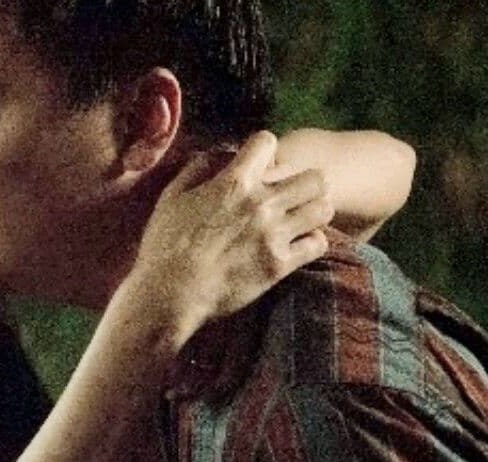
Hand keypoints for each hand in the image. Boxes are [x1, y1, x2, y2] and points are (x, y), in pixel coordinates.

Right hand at [126, 131, 332, 348]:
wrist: (168, 293)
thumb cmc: (164, 245)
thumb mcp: (171, 197)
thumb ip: (198, 169)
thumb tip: (220, 154)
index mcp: (233, 183)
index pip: (268, 142)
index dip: (264, 150)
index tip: (258, 166)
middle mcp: (261, 203)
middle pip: (314, 177)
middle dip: (305, 183)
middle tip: (292, 196)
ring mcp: (274, 234)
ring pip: (324, 208)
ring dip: (314, 211)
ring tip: (301, 220)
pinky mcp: (280, 264)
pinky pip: (318, 244)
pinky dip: (312, 242)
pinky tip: (298, 245)